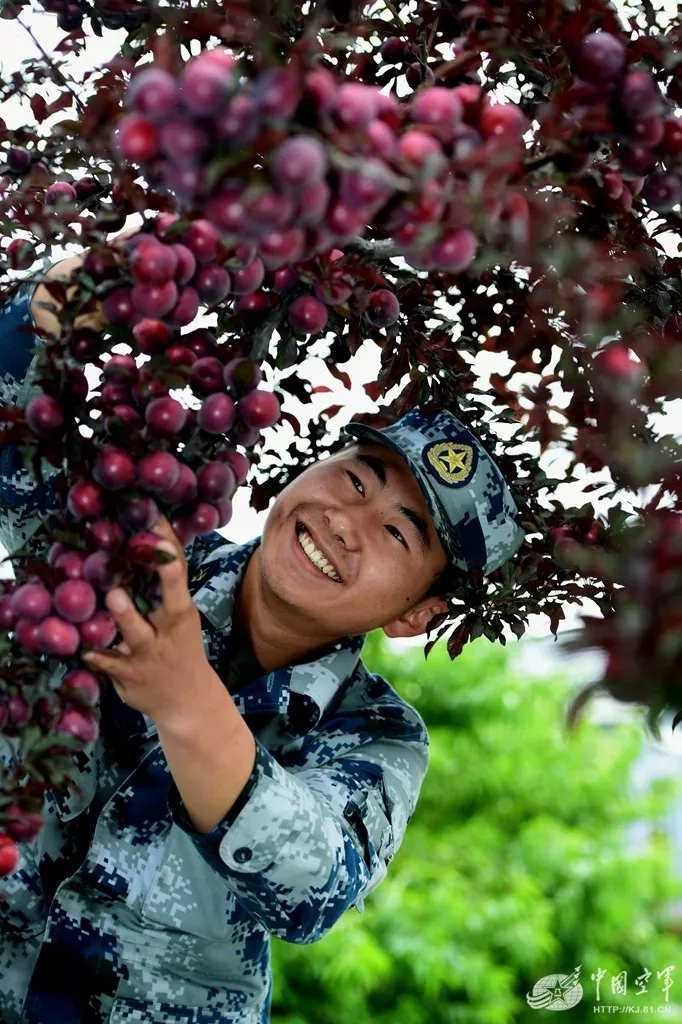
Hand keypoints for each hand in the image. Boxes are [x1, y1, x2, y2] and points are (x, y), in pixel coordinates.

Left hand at [82, 514, 214, 724]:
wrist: (188, 701)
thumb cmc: (178, 648)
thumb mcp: (178, 617)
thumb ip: (160, 589)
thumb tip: (136, 543)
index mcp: (180, 611)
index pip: (179, 572)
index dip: (169, 546)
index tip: (156, 517)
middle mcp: (169, 630)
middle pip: (171, 601)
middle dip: (165, 576)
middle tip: (149, 548)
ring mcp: (151, 654)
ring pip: (139, 634)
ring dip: (127, 616)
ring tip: (114, 596)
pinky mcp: (131, 676)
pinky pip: (112, 665)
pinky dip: (99, 657)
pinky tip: (85, 650)